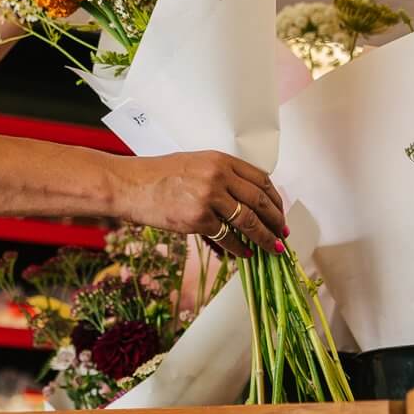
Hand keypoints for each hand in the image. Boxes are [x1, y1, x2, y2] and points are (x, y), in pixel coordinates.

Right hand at [122, 151, 286, 257]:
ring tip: (273, 248)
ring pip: (249, 222)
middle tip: (282, 232)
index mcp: (221, 160)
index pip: (261, 180)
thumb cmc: (158, 175)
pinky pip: (227, 238)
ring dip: (265, 238)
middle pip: (259, 201)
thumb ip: (221, 175)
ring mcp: (209, 198)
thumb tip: (245, 198)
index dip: (274, 199)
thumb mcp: (195, 164)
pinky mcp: (198, 220)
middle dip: (276, 220)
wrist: (130, 185)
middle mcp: (219, 176)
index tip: (279, 211)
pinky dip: (239, 248)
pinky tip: (245, 254)